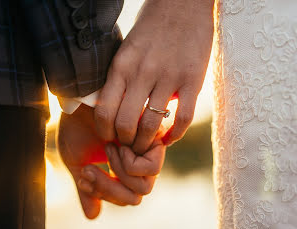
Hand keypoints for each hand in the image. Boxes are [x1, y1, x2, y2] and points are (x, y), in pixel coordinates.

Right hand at [58, 104, 165, 218]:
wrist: (80, 100)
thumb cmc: (77, 128)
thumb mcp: (77, 164)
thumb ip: (88, 190)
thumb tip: (93, 217)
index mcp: (123, 172)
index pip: (124, 199)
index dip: (103, 193)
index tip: (83, 175)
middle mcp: (138, 164)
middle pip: (136, 196)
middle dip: (109, 187)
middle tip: (90, 168)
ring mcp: (147, 153)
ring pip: (145, 187)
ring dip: (119, 172)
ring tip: (107, 149)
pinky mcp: (154, 140)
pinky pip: (150, 169)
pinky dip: (129, 162)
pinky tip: (116, 143)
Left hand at [94, 0, 213, 153]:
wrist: (183, 3)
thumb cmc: (151, 27)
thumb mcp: (126, 50)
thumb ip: (120, 78)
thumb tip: (113, 109)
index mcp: (121, 66)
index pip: (104, 111)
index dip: (105, 132)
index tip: (111, 138)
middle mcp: (142, 73)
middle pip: (125, 124)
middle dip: (125, 143)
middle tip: (129, 146)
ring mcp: (168, 77)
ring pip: (152, 126)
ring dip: (147, 143)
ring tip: (147, 145)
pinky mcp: (193, 80)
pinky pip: (183, 119)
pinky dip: (174, 136)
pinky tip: (170, 139)